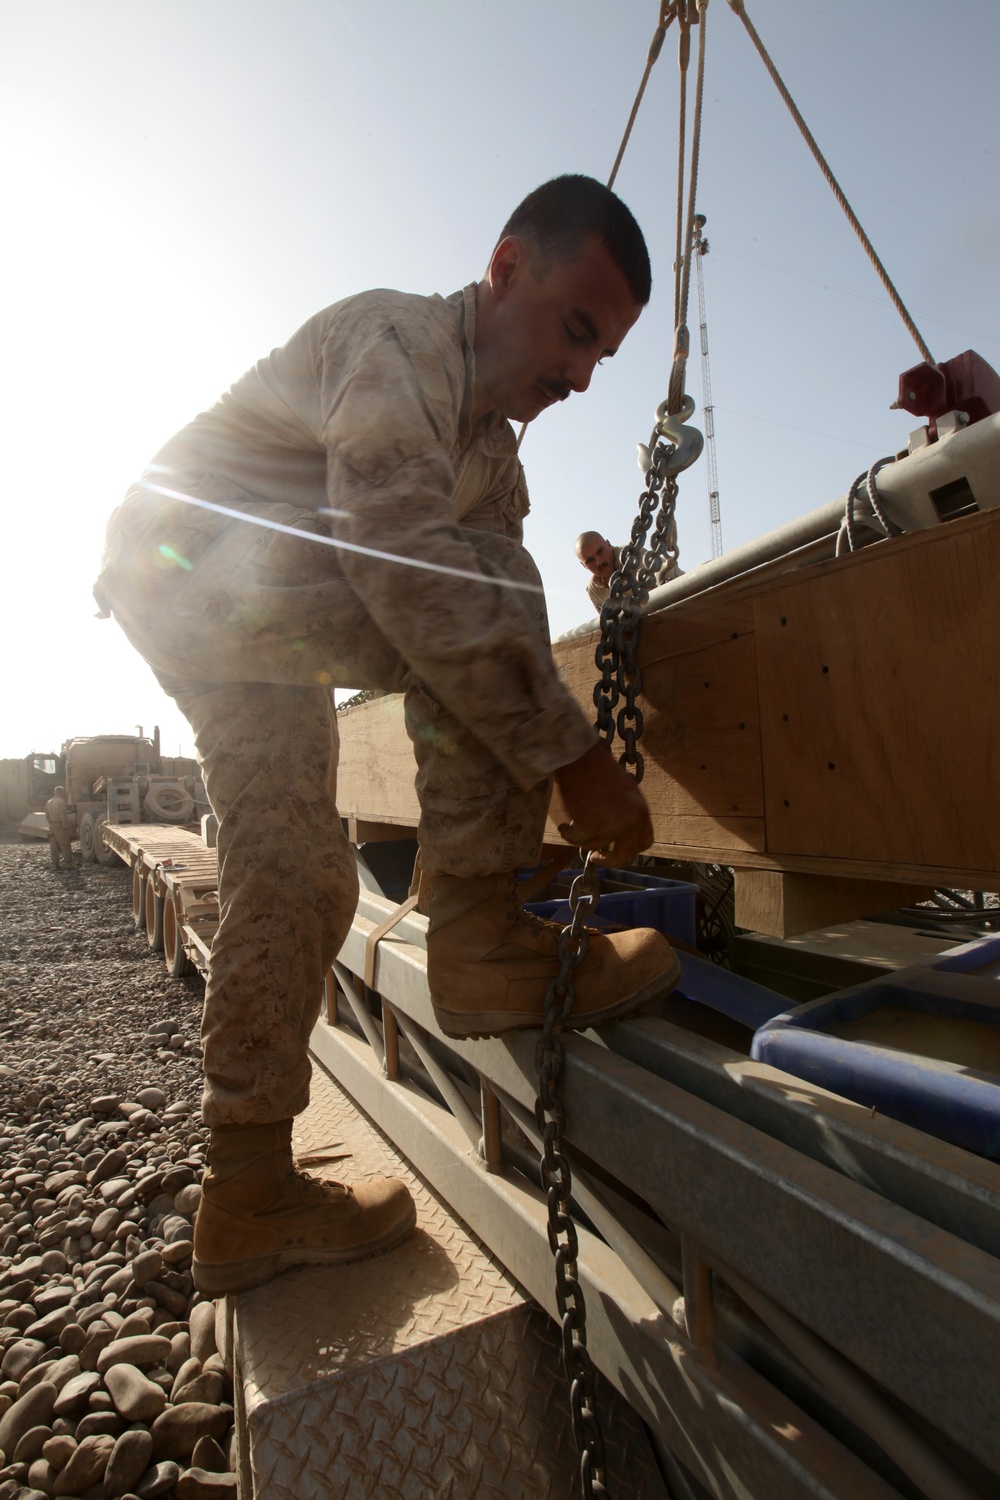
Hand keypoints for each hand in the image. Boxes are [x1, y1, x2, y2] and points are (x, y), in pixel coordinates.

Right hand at [552, 740, 653, 869]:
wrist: (582, 761)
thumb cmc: (600, 770)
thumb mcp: (627, 792)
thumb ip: (629, 813)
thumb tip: (622, 831)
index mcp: (642, 813)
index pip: (645, 843)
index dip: (631, 848)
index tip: (618, 848)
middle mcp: (630, 824)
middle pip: (624, 857)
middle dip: (609, 860)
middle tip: (597, 857)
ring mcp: (611, 828)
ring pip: (596, 848)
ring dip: (583, 842)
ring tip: (572, 831)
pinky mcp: (590, 828)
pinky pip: (579, 841)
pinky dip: (569, 835)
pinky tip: (564, 827)